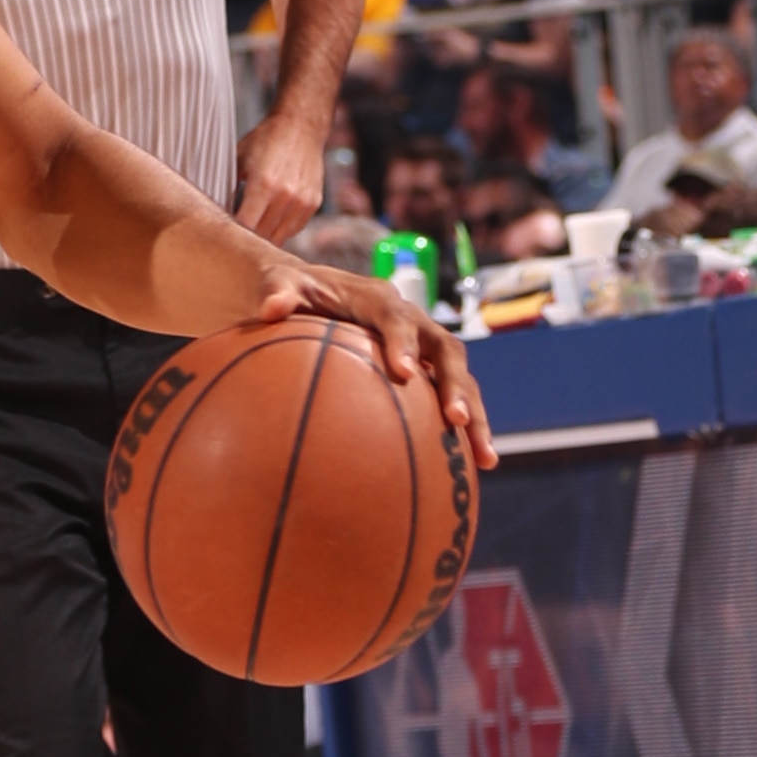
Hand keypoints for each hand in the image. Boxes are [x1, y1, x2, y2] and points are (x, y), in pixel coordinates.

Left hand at [232, 111, 329, 238]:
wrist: (301, 127)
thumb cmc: (266, 140)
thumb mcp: (238, 158)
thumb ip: (227, 186)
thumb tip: (213, 211)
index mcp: (263, 185)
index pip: (244, 226)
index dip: (231, 233)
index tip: (222, 232)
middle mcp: (286, 196)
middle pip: (261, 235)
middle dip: (246, 237)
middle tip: (234, 235)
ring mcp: (301, 202)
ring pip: (278, 237)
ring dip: (264, 237)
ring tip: (251, 229)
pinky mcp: (312, 204)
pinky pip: (293, 229)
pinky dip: (280, 230)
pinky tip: (269, 221)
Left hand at [244, 261, 493, 472]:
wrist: (308, 293)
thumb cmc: (289, 290)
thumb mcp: (277, 284)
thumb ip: (276, 292)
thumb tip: (270, 307)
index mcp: (377, 300)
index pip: (396, 318)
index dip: (404, 343)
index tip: (405, 373)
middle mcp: (410, 321)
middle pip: (446, 350)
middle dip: (456, 385)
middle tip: (457, 420)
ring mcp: (422, 348)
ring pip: (459, 380)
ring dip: (475, 416)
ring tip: (485, 458)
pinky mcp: (423, 372)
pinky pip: (446, 401)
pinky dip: (460, 433)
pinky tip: (467, 472)